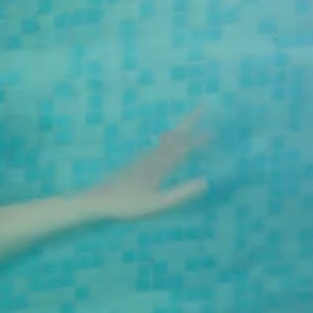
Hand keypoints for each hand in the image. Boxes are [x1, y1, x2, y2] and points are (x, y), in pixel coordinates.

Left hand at [83, 107, 211, 219]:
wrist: (99, 199)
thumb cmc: (128, 204)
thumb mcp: (158, 202)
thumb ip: (181, 193)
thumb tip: (206, 181)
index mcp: (160, 166)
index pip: (183, 148)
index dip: (198, 139)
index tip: (213, 130)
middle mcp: (153, 157)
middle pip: (174, 136)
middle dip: (189, 123)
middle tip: (202, 109)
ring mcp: (143, 159)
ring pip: (165, 139)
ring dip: (179, 130)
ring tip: (189, 124)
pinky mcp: (135, 163)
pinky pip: (156, 146)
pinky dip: (166, 139)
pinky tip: (165, 140)